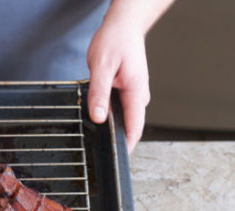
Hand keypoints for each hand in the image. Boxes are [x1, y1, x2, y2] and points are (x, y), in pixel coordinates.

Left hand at [86, 18, 150, 152]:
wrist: (124, 25)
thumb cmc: (116, 40)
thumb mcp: (101, 66)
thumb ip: (99, 94)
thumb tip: (99, 117)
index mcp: (136, 92)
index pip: (134, 129)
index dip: (125, 148)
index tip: (115, 162)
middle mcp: (139, 96)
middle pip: (129, 127)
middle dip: (115, 140)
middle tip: (97, 152)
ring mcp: (135, 94)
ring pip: (123, 118)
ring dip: (111, 127)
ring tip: (95, 135)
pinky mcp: (128, 91)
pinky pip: (120, 109)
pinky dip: (110, 114)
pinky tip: (98, 114)